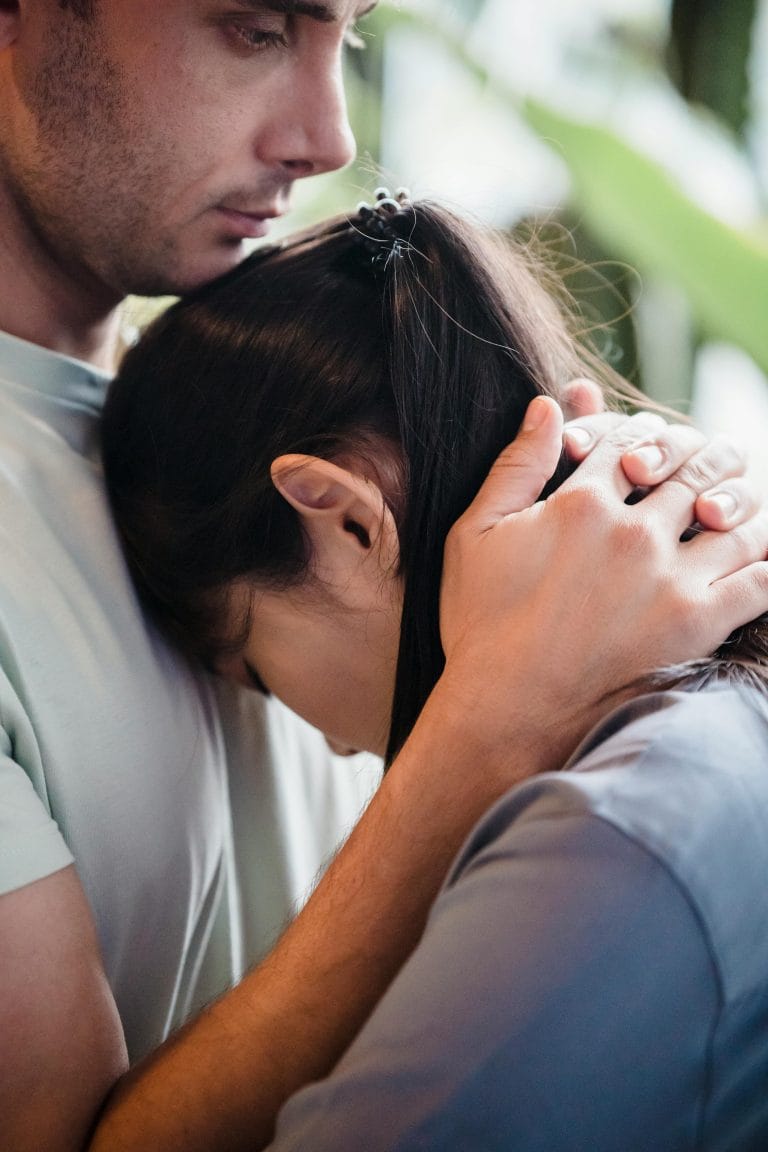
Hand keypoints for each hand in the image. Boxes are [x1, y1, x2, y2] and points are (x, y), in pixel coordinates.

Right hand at [439, 397, 767, 772]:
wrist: (508, 712)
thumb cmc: (481, 626)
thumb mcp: (474, 535)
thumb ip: (515, 465)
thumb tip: (549, 404)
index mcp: (580, 504)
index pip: (629, 441)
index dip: (639, 436)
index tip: (641, 452)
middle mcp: (633, 532)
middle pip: (688, 469)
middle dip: (696, 459)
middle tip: (699, 467)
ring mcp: (671, 578)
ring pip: (734, 515)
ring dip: (740, 502)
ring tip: (733, 507)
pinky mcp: (699, 623)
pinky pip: (760, 579)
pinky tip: (764, 552)